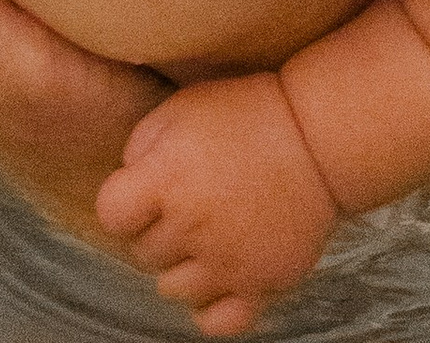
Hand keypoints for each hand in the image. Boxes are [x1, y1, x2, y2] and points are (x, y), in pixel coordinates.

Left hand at [95, 75, 339, 337]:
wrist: (317, 137)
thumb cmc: (246, 115)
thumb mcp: (182, 108)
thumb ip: (141, 146)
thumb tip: (127, 181)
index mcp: (167, 179)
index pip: (112, 215)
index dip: (124, 203)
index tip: (146, 189)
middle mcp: (192, 227)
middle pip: (144, 254)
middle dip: (156, 228)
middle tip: (187, 201)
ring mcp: (226, 262)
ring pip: (173, 290)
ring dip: (182, 265)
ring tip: (207, 232)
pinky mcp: (260, 286)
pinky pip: (216, 321)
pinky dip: (211, 306)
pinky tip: (220, 275)